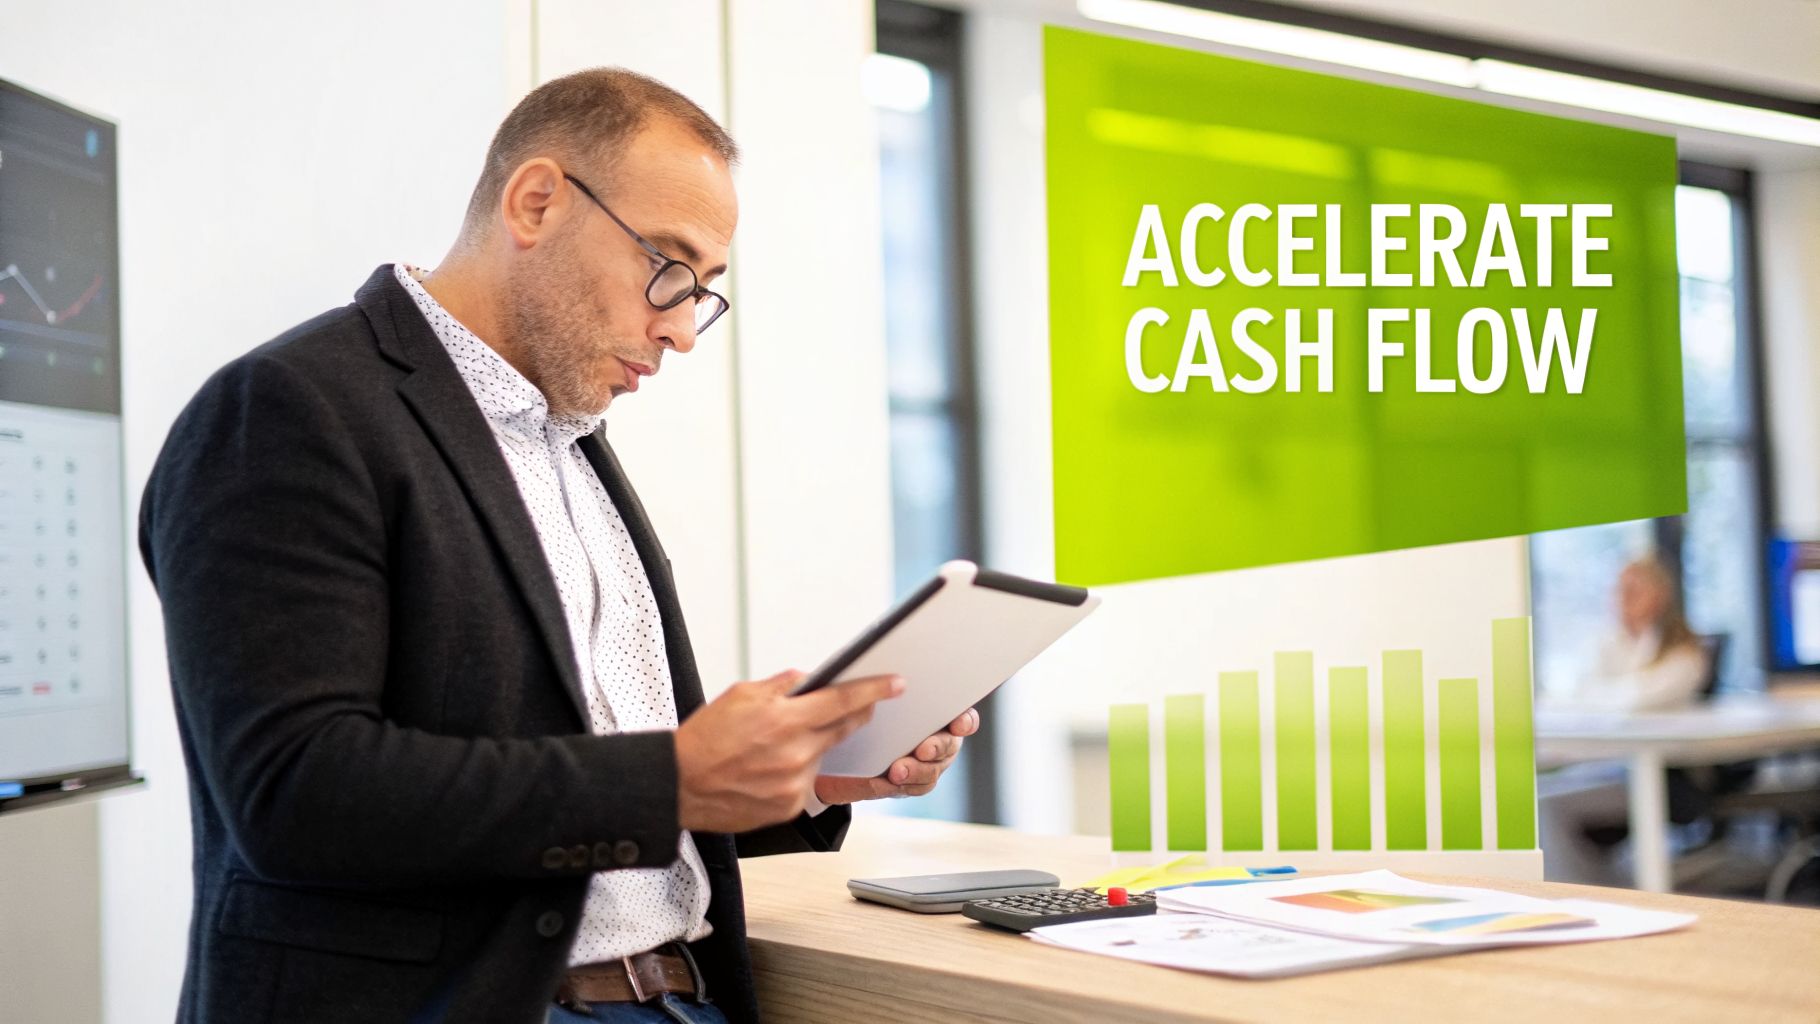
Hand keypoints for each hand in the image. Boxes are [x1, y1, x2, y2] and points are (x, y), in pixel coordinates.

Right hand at [674, 669, 903, 832]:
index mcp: (785, 720)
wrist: (679, 784)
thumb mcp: (741, 695)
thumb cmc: (704, 739)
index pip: (843, 701)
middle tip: (853, 705)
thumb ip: (783, 686)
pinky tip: (768, 769)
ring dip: (811, 746)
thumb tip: (811, 681)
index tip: (896, 684)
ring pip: (821, 755)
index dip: (874, 690)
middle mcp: (796, 753)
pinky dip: (796, 771)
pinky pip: (806, 782)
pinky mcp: (789, 806)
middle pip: (843, 728)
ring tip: (774, 746)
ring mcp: (794, 784)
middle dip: (852, 715)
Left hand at [813, 706, 980, 804]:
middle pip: (949, 744)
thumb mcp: (875, 701)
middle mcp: (939, 739)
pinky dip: (904, 785)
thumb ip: (888, 696)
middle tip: (923, 750)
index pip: (962, 716)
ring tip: (897, 771)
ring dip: (917, 771)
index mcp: (936, 714)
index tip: (958, 724)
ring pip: (933, 771)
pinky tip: (889, 781)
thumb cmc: (864, 718)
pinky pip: (917, 787)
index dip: (965, 720)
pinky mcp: (912, 783)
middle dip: (937, 747)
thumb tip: (888, 687)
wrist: (845, 752)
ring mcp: (928, 764)